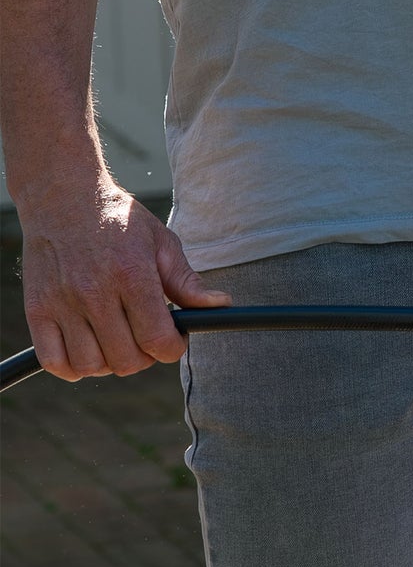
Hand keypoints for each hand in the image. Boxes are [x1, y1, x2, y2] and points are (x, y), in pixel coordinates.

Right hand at [20, 178, 229, 378]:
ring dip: (111, 362)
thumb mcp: (162, 242)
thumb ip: (187, 281)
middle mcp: (95, 293)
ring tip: (120, 340)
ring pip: (91, 366)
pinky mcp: (37, 312)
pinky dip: (74, 368)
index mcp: (132, 274)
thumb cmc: (119, 220)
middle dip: (146, 356)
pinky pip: (55, 362)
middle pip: (126, 359)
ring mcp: (63, 305)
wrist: (65, 199)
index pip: (157, 337)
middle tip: (148, 337)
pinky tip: (90, 350)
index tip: (175, 340)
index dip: (173, 348)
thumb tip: (220, 305)